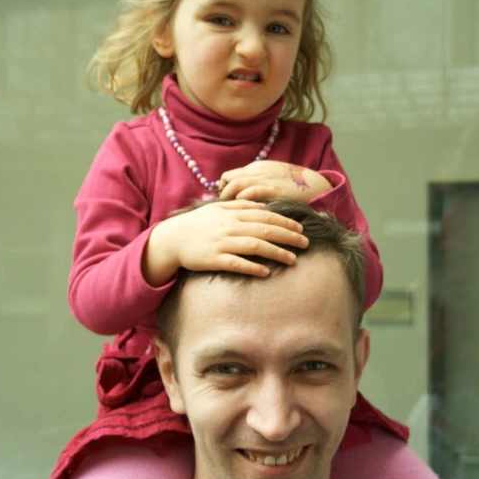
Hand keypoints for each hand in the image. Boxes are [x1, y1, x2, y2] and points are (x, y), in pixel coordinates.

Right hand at [143, 200, 308, 284]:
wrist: (172, 238)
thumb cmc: (198, 224)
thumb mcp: (218, 208)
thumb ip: (241, 205)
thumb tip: (264, 206)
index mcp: (233, 213)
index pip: (265, 215)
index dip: (285, 221)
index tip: (301, 228)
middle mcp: (230, 226)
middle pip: (265, 230)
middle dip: (288, 236)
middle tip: (306, 243)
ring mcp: (222, 243)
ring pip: (255, 246)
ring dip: (276, 252)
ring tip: (293, 259)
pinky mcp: (214, 259)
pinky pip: (237, 264)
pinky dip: (253, 267)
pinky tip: (266, 272)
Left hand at [219, 160, 331, 202]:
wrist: (316, 184)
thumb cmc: (293, 185)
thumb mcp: (272, 177)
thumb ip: (257, 183)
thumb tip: (240, 195)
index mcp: (257, 167)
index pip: (229, 175)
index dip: (224, 189)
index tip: (225, 202)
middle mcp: (257, 170)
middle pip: (228, 178)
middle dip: (222, 194)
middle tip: (224, 210)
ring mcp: (265, 179)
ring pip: (235, 184)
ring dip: (229, 199)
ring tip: (231, 213)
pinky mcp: (272, 190)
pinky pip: (249, 193)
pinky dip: (242, 201)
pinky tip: (243, 213)